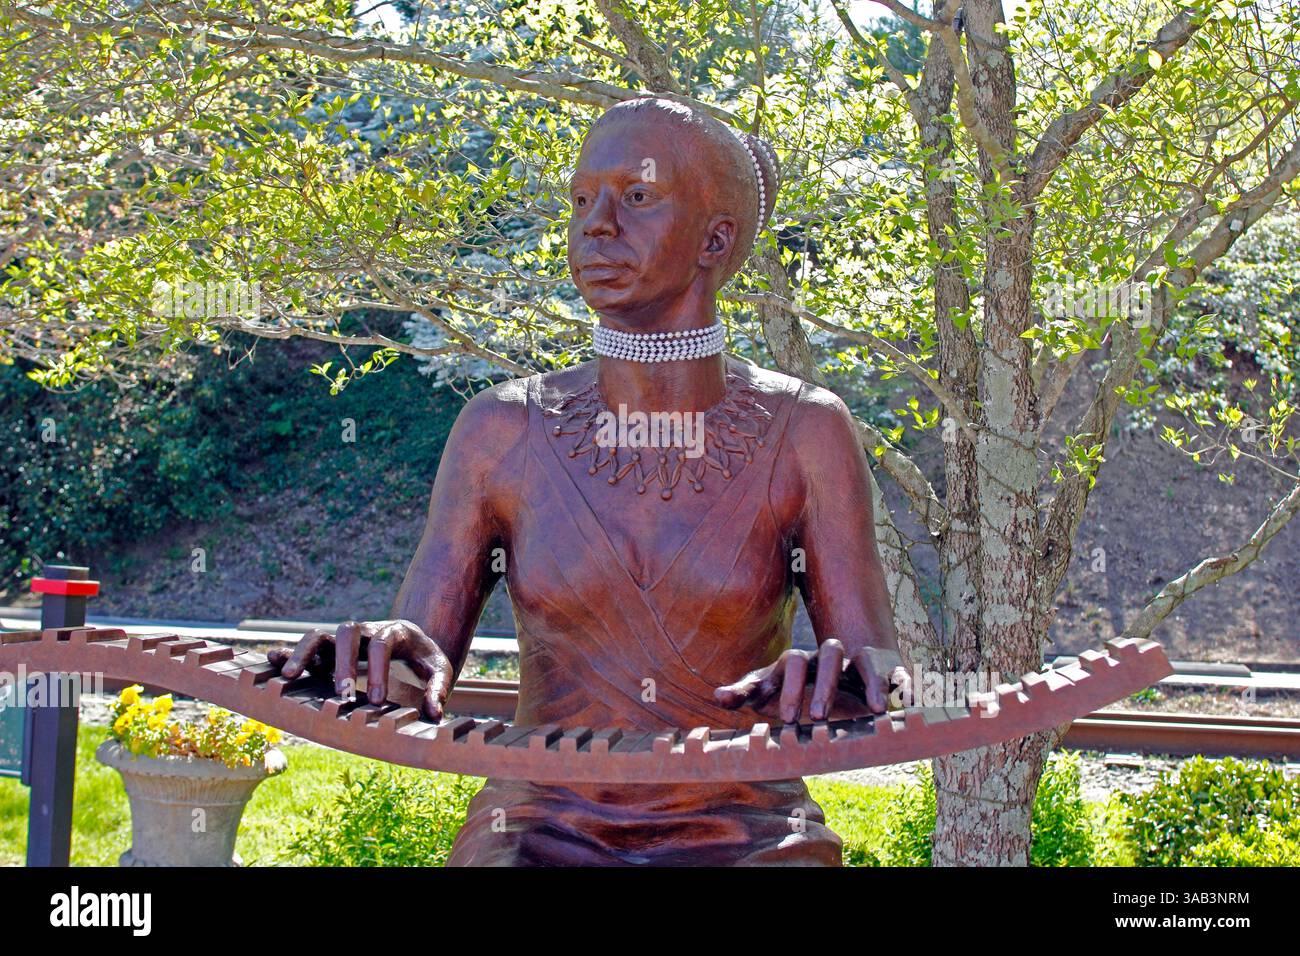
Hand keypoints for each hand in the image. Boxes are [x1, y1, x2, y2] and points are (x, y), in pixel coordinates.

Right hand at [266, 620, 453, 720]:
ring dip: (304, 653)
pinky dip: (288, 651)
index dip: (377, 670)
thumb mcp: (440, 670)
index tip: (376, 701)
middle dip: (341, 662)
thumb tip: (434, 715)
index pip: (382, 643)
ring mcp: (345, 640)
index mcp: (396, 631)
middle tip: (342, 695)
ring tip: (289, 676)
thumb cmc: (425, 660)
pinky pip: (306, 647)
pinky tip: (272, 661)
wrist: (415, 646)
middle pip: (347, 631)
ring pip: (320, 635)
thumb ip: (438, 688)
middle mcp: (366, 631)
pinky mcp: (330, 652)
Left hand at [713, 640, 913, 723]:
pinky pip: (898, 673)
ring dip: (872, 682)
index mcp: (801, 660)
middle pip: (827, 656)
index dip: (788, 689)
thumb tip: (717, 696)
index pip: (792, 662)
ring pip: (866, 661)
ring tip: (876, 710)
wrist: (843, 667)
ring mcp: (859, 660)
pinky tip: (910, 705)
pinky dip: (905, 687)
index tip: (785, 719)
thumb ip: (746, 692)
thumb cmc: (797, 685)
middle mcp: (830, 656)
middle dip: (824, 687)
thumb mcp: (770, 689)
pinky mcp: (886, 669)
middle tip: (817, 718)